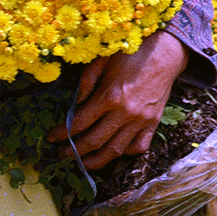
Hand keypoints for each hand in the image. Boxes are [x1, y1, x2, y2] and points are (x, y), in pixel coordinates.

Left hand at [45, 31, 189, 169]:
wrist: (166, 52)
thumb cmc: (130, 53)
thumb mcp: (102, 61)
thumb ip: (86, 82)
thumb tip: (75, 103)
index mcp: (109, 96)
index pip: (79, 122)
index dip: (61, 133)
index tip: (51, 138)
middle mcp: (125, 113)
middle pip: (94, 141)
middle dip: (75, 151)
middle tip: (62, 154)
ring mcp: (141, 121)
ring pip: (115, 151)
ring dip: (96, 161)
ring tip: (83, 163)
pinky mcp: (153, 123)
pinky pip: (138, 147)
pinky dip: (125, 153)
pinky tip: (113, 151)